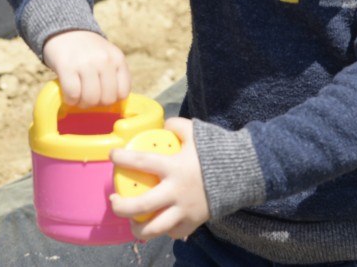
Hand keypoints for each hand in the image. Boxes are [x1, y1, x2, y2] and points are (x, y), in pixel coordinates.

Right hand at [41, 30, 129, 107]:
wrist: (64, 30)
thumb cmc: (87, 50)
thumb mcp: (108, 56)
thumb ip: (113, 75)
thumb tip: (113, 105)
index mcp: (118, 58)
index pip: (123, 92)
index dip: (112, 99)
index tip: (103, 96)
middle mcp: (104, 60)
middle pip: (107, 99)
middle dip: (96, 103)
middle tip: (88, 97)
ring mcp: (86, 63)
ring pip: (90, 99)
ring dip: (82, 103)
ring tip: (78, 97)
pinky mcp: (67, 67)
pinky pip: (73, 94)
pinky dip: (70, 100)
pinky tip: (68, 95)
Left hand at [109, 118, 209, 240]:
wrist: (244, 172)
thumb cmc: (217, 151)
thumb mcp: (197, 132)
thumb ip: (178, 126)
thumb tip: (164, 124)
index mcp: (174, 167)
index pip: (141, 161)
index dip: (123, 158)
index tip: (112, 155)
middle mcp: (176, 192)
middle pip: (141, 206)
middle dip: (121, 206)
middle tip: (113, 200)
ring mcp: (184, 210)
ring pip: (155, 229)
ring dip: (138, 229)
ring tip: (132, 223)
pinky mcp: (194, 222)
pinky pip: (174, 232)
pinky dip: (164, 230)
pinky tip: (158, 224)